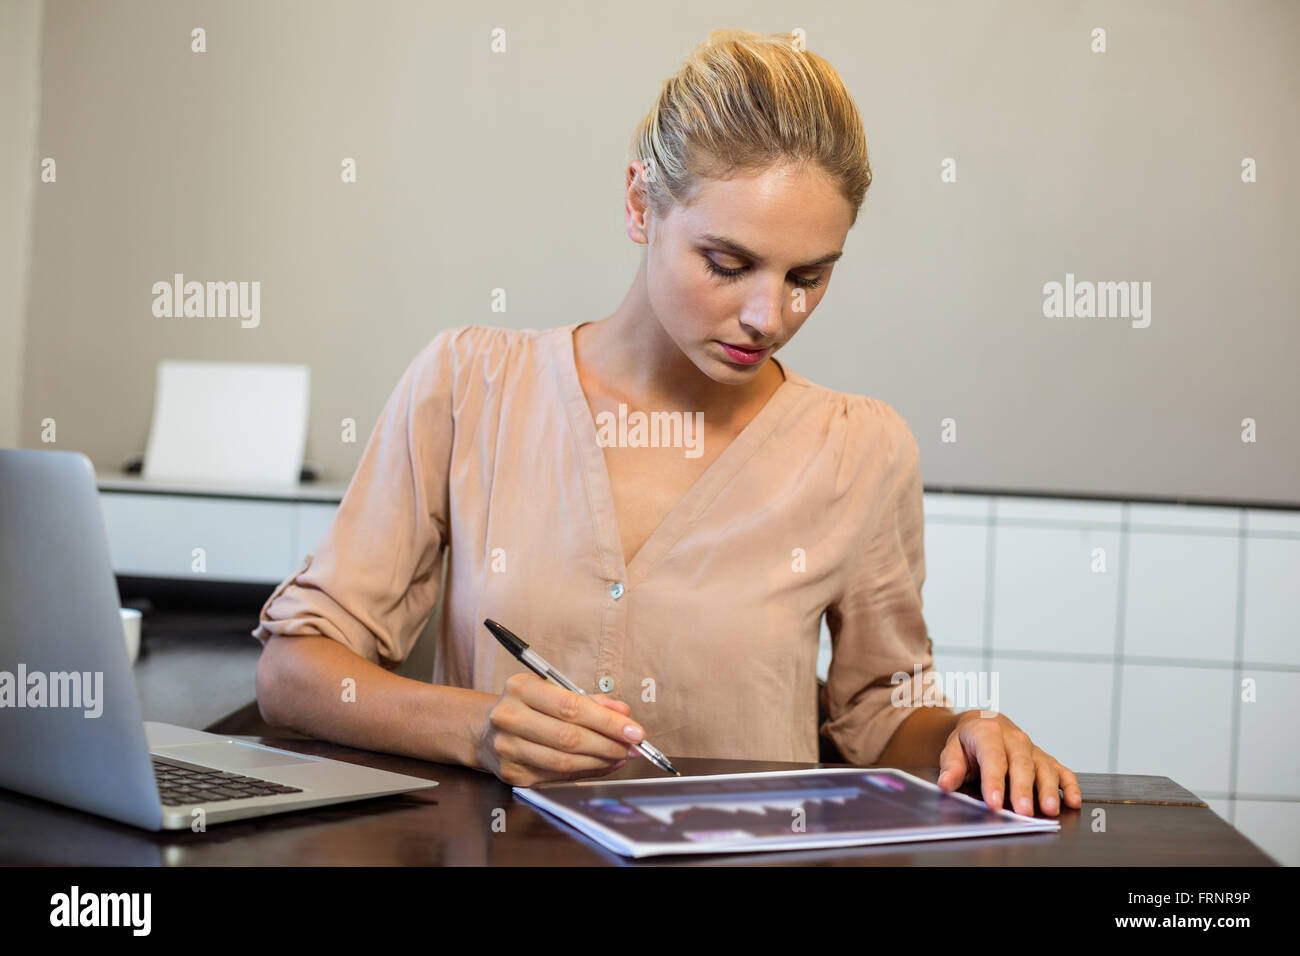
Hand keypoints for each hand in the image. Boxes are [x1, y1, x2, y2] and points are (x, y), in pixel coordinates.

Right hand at [474, 672, 644, 786]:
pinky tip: (603, 764)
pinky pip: (557, 777)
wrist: (486, 730)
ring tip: (621, 756)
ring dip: (601, 761)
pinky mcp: (512, 774)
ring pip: (564, 762)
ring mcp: (508, 749)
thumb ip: (590, 700)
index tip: (635, 730)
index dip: (607, 721)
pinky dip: (587, 772)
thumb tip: (624, 714)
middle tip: (633, 746)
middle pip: (569, 738)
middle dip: (609, 744)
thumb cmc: (529, 707)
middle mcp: (509, 717)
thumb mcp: (554, 691)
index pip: (571, 707)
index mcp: (520, 688)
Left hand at [936, 710, 1081, 816]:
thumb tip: (946, 783)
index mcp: (988, 732)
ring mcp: (1032, 748)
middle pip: (1021, 764)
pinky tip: (1072, 800)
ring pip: (1044, 767)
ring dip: (1048, 789)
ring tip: (1048, 809)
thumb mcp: (952, 749)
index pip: (992, 757)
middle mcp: (1014, 738)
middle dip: (1022, 789)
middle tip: (1023, 812)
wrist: (984, 723)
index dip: (993, 780)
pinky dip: (1070, 784)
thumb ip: (950, 767)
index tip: (993, 802)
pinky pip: (1061, 770)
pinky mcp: (1045, 758)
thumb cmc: (969, 740)